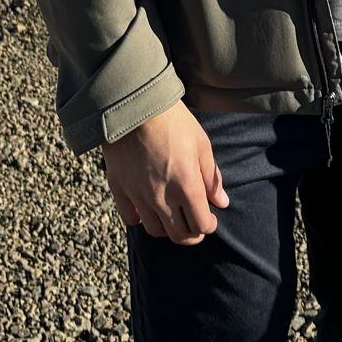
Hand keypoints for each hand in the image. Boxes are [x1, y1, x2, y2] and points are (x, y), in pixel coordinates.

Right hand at [102, 104, 230, 244]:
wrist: (135, 106)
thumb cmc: (173, 121)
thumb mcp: (201, 144)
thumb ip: (212, 177)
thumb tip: (221, 202)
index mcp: (187, 187)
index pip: (202, 224)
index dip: (209, 225)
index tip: (211, 218)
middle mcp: (162, 198)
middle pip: (179, 235)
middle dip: (192, 234)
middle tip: (195, 224)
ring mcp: (139, 196)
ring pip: (155, 230)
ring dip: (168, 228)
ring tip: (173, 216)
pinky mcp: (119, 189)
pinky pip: (130, 218)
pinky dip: (140, 219)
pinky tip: (146, 210)